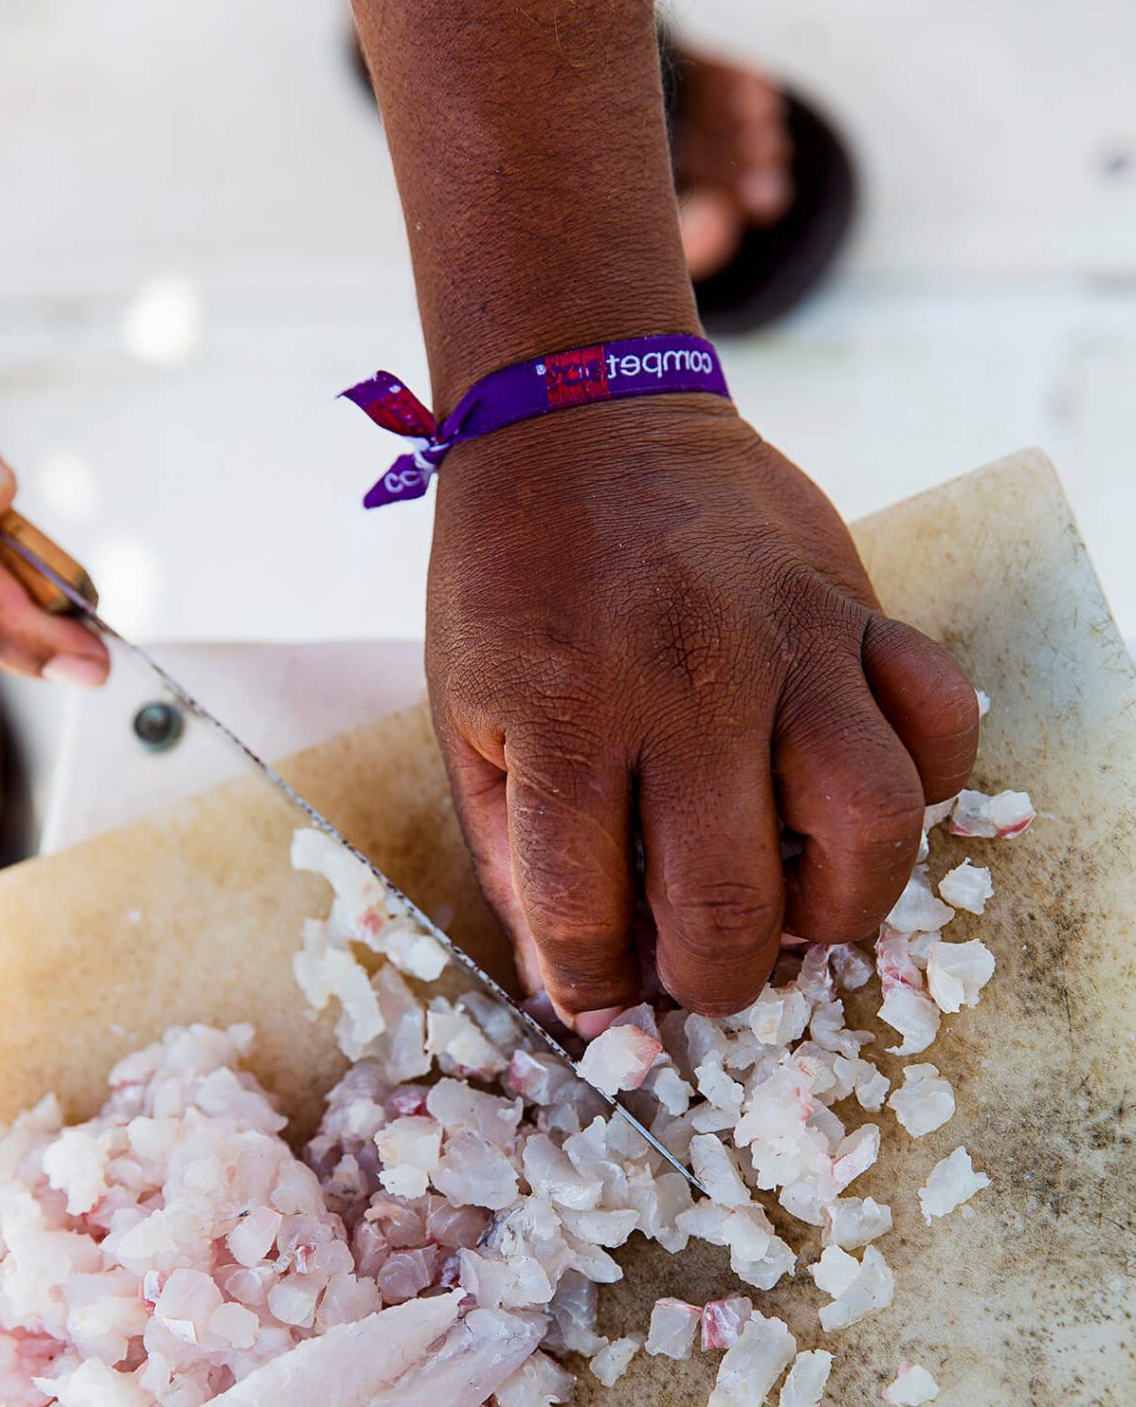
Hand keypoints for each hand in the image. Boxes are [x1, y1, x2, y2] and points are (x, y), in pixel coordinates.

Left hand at [427, 397, 979, 1021]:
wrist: (578, 416)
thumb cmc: (512, 588)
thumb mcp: (467, 722)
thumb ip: (515, 860)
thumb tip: (576, 991)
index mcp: (564, 718)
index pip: (587, 915)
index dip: (594, 987)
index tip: (604, 989)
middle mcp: (683, 686)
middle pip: (733, 903)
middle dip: (717, 979)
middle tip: (704, 963)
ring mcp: (783, 643)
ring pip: (871, 822)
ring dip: (841, 905)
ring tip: (799, 902)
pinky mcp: (852, 605)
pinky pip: (941, 713)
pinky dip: (927, 775)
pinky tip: (854, 788)